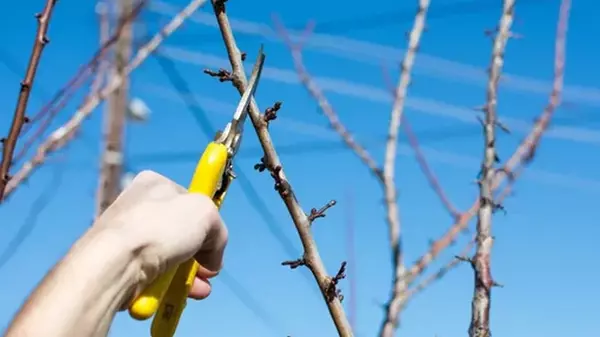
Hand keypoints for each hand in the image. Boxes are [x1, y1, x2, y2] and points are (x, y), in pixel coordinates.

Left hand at [94, 170, 228, 299]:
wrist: (114, 263)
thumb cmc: (160, 228)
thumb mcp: (206, 215)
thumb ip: (218, 232)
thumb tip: (212, 258)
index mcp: (155, 184)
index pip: (189, 201)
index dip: (205, 222)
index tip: (213, 242)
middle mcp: (138, 207)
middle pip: (181, 234)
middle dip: (199, 257)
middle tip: (208, 272)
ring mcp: (127, 236)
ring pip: (169, 259)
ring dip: (187, 277)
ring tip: (198, 291)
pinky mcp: (119, 263)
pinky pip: (151, 275)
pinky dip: (165, 287)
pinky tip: (173, 296)